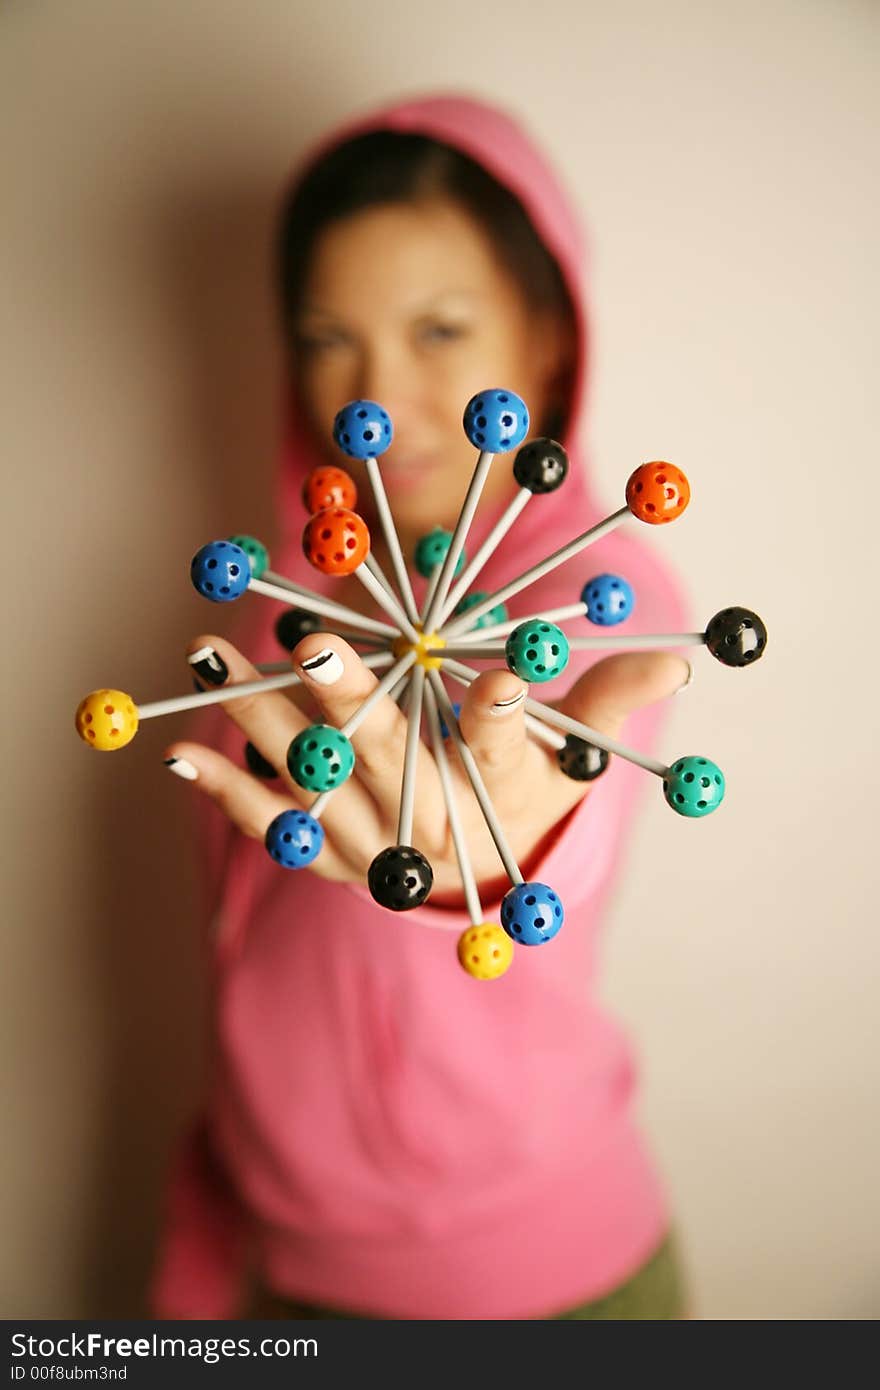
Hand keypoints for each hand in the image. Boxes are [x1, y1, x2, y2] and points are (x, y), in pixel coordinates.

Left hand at [165, 633, 689, 906]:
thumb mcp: (574, 756)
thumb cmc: (526, 796)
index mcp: (497, 791)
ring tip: (210, 658)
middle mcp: (432, 826)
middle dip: (350, 701)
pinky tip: (178, 750)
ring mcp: (372, 848)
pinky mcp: (328, 859)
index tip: (495, 679)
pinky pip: (271, 826)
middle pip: (390, 760)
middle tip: (312, 646)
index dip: (500, 715)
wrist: (482, 883)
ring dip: (262, 720)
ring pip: (313, 780)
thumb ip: (607, 701)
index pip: (505, 748)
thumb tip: (676, 659)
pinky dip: (226, 791)